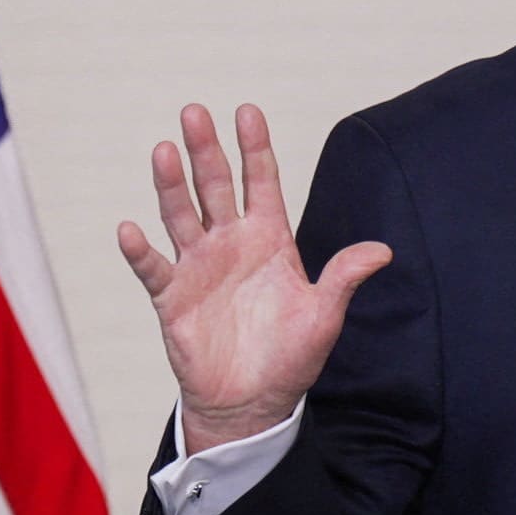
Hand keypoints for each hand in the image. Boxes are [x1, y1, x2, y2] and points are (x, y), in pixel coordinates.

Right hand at [117, 103, 391, 453]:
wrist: (251, 403)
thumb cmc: (290, 357)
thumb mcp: (324, 315)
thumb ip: (344, 278)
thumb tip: (383, 251)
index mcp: (269, 238)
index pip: (261, 181)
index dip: (255, 147)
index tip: (248, 111)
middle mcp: (231, 242)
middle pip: (215, 185)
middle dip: (206, 149)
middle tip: (194, 112)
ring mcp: (198, 266)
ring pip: (181, 215)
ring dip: (171, 184)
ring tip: (164, 150)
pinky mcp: (172, 298)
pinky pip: (153, 268)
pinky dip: (141, 250)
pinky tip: (132, 229)